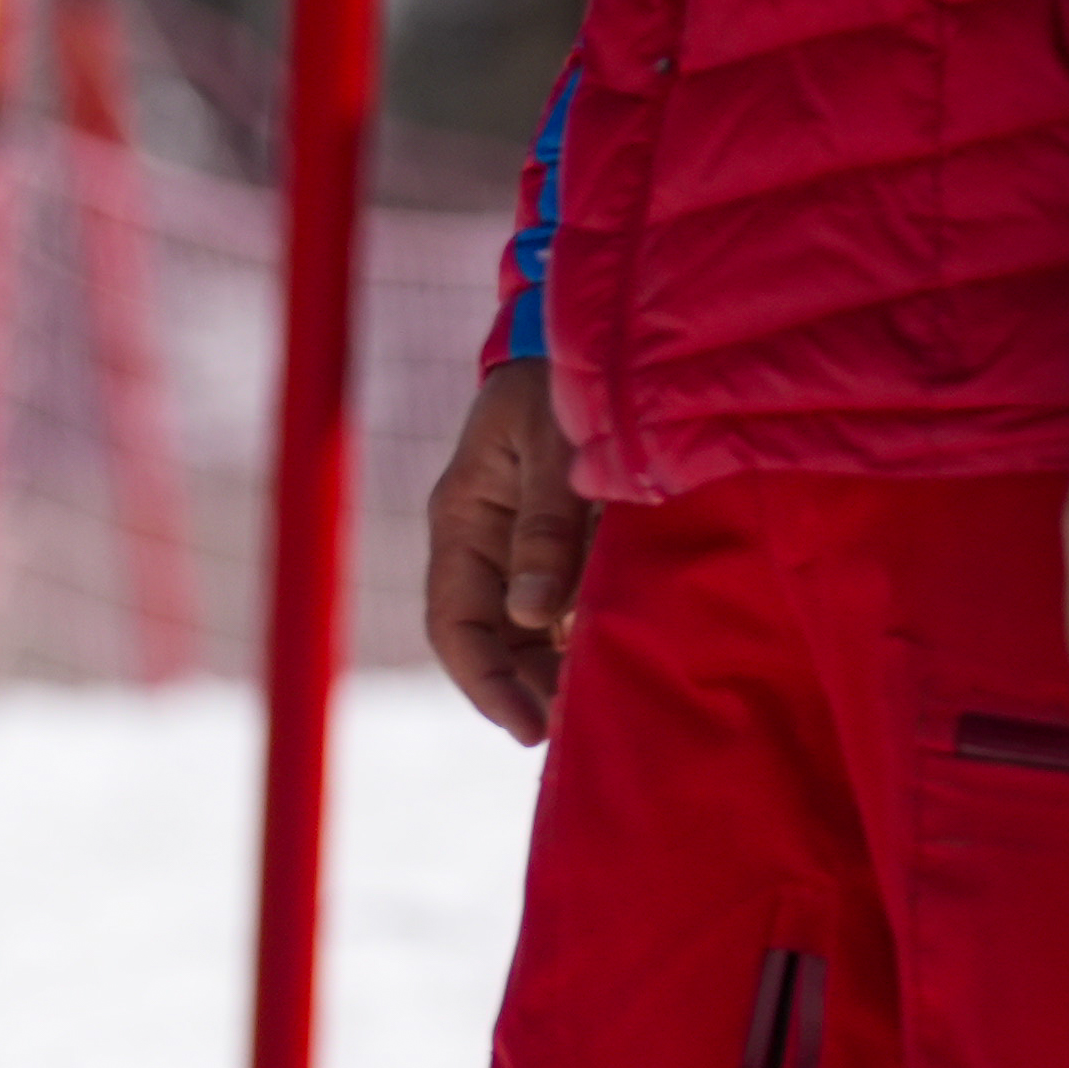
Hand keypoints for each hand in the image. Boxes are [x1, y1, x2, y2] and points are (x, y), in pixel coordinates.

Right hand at [421, 362, 592, 745]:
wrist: (588, 335)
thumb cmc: (562, 383)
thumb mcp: (555, 449)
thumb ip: (548, 528)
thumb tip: (534, 615)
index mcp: (462, 522)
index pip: (456, 626)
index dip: (485, 684)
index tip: (527, 727)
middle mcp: (484, 544)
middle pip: (490, 641)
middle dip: (522, 690)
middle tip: (572, 732)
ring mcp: (523, 545)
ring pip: (526, 631)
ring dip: (553, 671)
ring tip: (593, 707)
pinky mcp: (564, 541)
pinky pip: (564, 605)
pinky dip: (581, 638)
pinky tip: (612, 659)